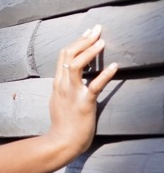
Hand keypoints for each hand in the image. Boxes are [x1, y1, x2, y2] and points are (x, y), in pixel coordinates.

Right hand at [47, 25, 117, 158]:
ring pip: (77, 65)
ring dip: (90, 51)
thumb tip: (68, 76)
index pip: (63, 55)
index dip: (76, 41)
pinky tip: (115, 66)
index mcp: (57, 83)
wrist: (61, 142)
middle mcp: (63, 85)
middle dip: (84, 39)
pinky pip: (95, 86)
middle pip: (69, 54)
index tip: (88, 32)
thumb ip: (62, 87)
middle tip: (97, 30)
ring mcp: (73, 93)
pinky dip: (105, 74)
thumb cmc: (62, 124)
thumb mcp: (57, 101)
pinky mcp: (84, 103)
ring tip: (102, 41)